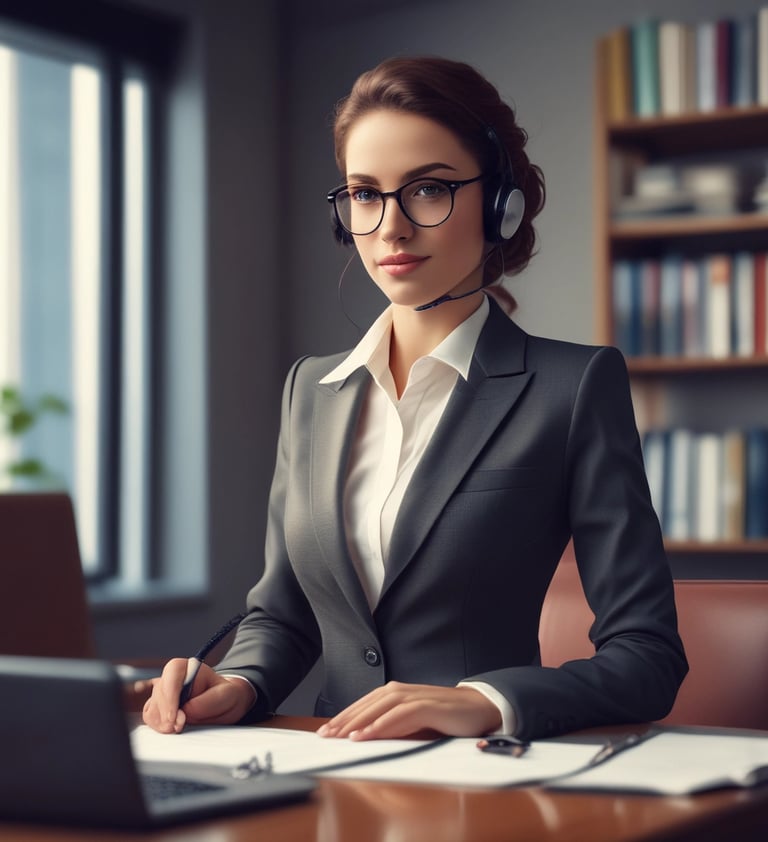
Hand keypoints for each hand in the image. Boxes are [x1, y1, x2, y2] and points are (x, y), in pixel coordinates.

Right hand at [139, 659, 254, 733]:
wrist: (224, 704)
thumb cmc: (225, 695)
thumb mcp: (227, 695)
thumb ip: (210, 701)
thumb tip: (187, 710)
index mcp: (188, 667)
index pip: (172, 675)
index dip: (170, 696)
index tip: (174, 716)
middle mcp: (172, 678)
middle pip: (159, 693)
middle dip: (166, 713)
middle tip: (178, 727)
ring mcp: (163, 693)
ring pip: (152, 707)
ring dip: (162, 722)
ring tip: (178, 728)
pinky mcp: (159, 708)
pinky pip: (151, 717)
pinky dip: (158, 726)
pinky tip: (172, 728)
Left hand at [316, 682, 501, 740]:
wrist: (476, 708)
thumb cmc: (441, 716)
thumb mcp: (410, 722)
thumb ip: (390, 726)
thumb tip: (363, 737)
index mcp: (395, 693)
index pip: (363, 704)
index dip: (343, 717)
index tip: (325, 732)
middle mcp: (401, 691)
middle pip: (367, 705)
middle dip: (345, 721)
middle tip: (326, 736)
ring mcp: (415, 696)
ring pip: (381, 707)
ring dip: (360, 722)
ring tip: (343, 737)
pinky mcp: (429, 706)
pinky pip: (402, 714)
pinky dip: (385, 723)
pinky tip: (371, 733)